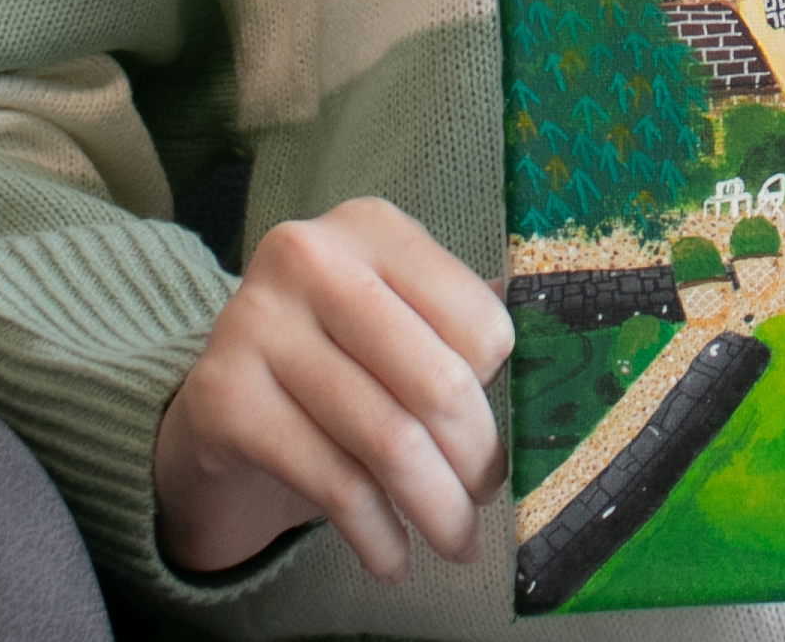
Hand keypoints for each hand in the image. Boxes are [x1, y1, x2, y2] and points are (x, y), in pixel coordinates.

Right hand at [151, 197, 515, 580]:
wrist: (218, 411)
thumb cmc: (333, 367)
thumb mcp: (398, 323)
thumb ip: (463, 331)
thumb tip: (567, 366)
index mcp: (373, 227)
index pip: (479, 321)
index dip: (497, 394)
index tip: (497, 436)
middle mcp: (310, 257)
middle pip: (437, 383)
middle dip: (476, 463)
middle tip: (485, 502)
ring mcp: (257, 323)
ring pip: (388, 441)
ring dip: (435, 510)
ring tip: (455, 543)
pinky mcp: (224, 399)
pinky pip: (333, 484)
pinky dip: (377, 536)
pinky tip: (394, 558)